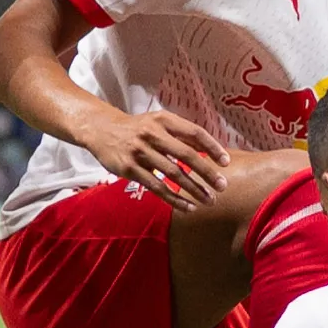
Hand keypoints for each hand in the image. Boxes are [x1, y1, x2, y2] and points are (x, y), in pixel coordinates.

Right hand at [86, 108, 228, 210]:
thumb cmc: (138, 128)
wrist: (102, 130)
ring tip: (209, 200)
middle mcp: (152, 134)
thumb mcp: (159, 123)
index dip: (212, 148)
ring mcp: (140, 152)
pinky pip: (157, 187)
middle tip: (222, 186)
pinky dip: (174, 199)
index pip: (194, 133)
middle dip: (207, 173)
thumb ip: (182, 135)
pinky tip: (188, 207)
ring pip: (173, 174)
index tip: (226, 162)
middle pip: (186, 155)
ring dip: (194, 189)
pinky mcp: (129, 169)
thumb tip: (211, 152)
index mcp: (164, 120)